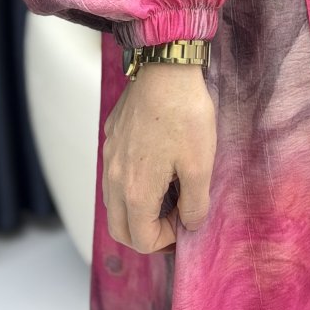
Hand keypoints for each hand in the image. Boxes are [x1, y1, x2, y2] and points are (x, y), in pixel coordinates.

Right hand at [101, 63, 215, 253]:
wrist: (166, 68)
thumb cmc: (185, 115)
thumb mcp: (200, 164)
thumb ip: (195, 203)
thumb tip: (191, 224)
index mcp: (136, 190)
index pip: (141, 239)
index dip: (167, 241)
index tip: (187, 224)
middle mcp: (114, 177)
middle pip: (120, 228)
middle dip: (146, 235)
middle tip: (173, 223)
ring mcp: (109, 155)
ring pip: (113, 202)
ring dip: (136, 211)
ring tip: (167, 197)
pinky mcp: (111, 137)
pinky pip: (113, 174)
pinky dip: (130, 186)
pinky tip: (157, 168)